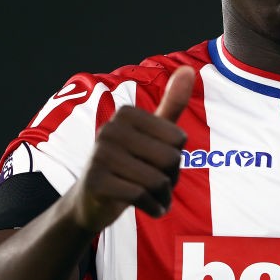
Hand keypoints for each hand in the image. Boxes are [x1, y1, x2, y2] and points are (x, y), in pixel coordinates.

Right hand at [72, 66, 195, 230]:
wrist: (91, 202)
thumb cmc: (129, 165)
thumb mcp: (151, 134)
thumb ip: (171, 104)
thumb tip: (188, 70)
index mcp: (126, 114)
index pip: (178, 139)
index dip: (176, 158)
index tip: (158, 164)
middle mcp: (110, 129)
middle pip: (170, 159)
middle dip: (171, 179)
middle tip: (157, 185)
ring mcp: (100, 155)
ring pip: (157, 180)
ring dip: (163, 196)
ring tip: (153, 197)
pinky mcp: (96, 182)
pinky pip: (141, 196)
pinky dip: (154, 208)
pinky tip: (150, 209)